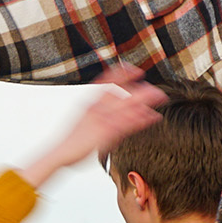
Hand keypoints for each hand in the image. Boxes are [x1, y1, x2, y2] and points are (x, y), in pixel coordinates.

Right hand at [25, 64, 167, 183]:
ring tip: (161, 97)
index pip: (107, 80)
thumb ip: (97, 113)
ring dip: (145, 100)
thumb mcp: (83, 120)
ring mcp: (101, 118)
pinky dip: (141, 119)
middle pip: (122, 91)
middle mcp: (96, 107)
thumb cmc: (72, 139)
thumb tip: (106, 109)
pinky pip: (127, 124)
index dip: (122, 73)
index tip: (136, 70)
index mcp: (90, 102)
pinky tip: (152, 117)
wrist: (60, 152)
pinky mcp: (106, 132)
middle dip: (140, 88)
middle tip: (156, 89)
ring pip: (128, 105)